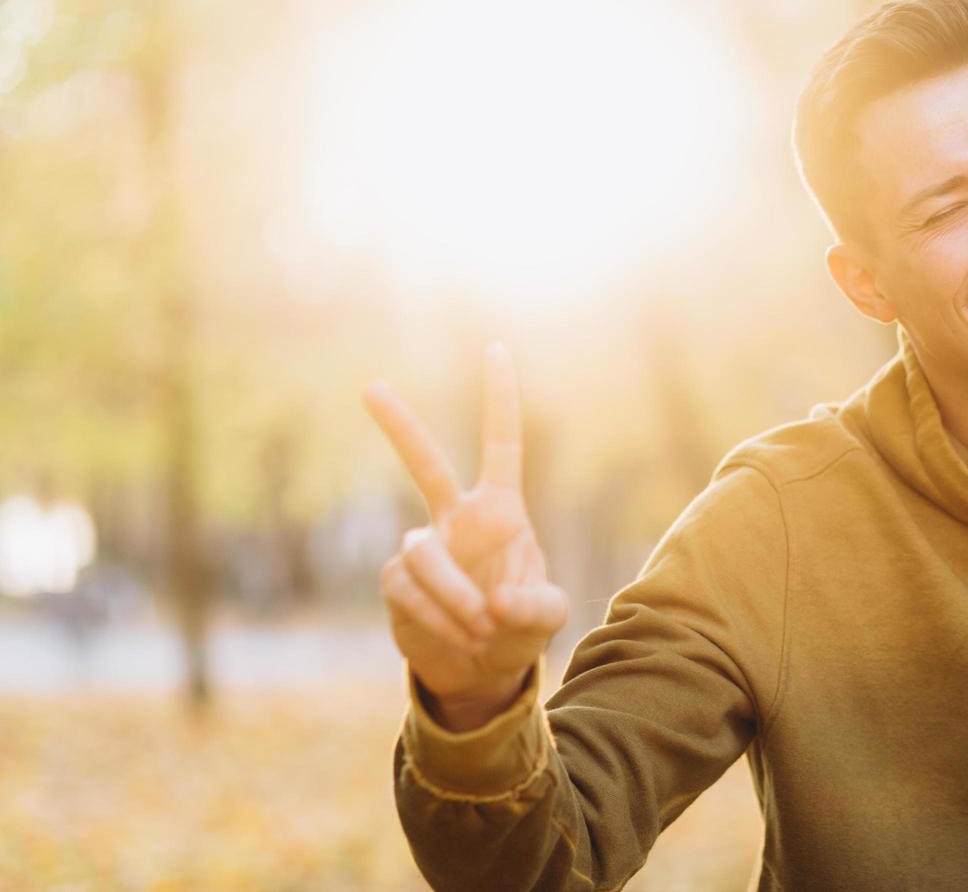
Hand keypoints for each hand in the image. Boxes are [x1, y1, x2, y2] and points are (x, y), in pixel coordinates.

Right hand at [365, 343, 567, 727]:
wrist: (481, 668)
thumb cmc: (518, 627)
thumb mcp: (547, 617)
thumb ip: (535, 608)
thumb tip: (493, 602)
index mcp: (500, 510)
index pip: (501, 444)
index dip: (500, 399)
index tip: (496, 348)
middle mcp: (456, 519)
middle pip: (425, 464)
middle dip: (400, 426)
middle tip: (370, 387)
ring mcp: (422, 547)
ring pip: (425, 555)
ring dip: (456, 597)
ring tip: (483, 627)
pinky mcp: (395, 582)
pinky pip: (411, 593)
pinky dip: (440, 619)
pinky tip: (462, 637)